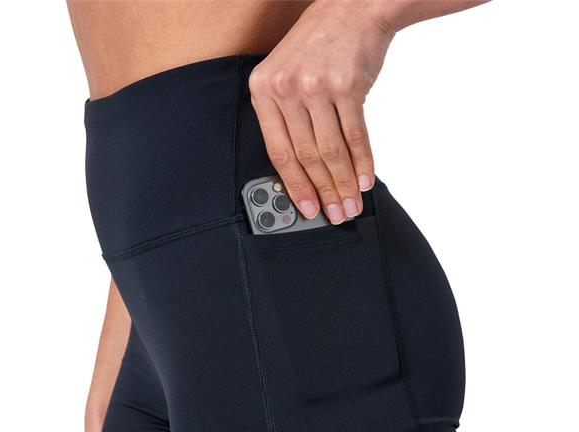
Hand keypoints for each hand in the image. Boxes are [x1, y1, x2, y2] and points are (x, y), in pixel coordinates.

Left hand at [249, 0, 394, 223]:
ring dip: (344, 184)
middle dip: (323, 192)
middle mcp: (286, 88)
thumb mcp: (287, 75)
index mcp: (263, 89)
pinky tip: (365, 181)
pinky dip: (362, 162)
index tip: (306, 209)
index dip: (294, 186)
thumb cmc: (321, 45)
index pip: (278, 151)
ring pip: (330, 151)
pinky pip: (355, 135)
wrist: (355, 7)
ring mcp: (316, 86)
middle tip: (336, 214)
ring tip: (352, 205)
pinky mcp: (346, 85)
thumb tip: (303, 171)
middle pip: (306, 156)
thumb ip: (287, 118)